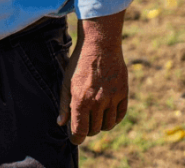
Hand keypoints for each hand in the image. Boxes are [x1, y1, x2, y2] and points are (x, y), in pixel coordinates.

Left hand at [58, 13, 128, 143]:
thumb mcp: (66, 82)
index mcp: (81, 100)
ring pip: (107, 125)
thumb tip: (61, 123)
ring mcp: (112, 98)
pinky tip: (106, 114)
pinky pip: (120, 115)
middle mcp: (98, 102)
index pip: (80, 131)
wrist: (100, 45)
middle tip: (83, 123)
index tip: (75, 138)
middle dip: (87, 130)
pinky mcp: (123, 93)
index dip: (76, 138)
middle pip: (94, 130)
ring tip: (94, 118)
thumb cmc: (79, 63)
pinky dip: (113, 119)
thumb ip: (63, 104)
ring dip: (100, 126)